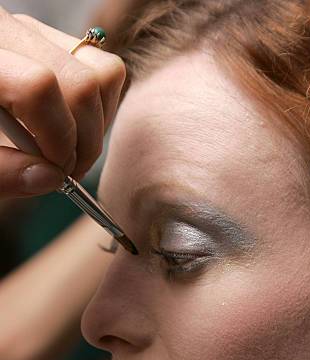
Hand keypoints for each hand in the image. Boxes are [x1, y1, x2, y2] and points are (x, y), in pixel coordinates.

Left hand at [0, 7, 125, 198]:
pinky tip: (74, 131)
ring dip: (96, 125)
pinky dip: (99, 111)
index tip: (55, 171)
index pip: (38, 88)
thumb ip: (2, 172)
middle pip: (80, 82)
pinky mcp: (55, 42)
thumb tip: (52, 177)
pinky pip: (103, 70)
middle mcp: (7, 35)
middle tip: (67, 171)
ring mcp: (35, 34)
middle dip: (84, 140)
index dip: (57, 137)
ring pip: (101, 72)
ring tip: (71, 151)